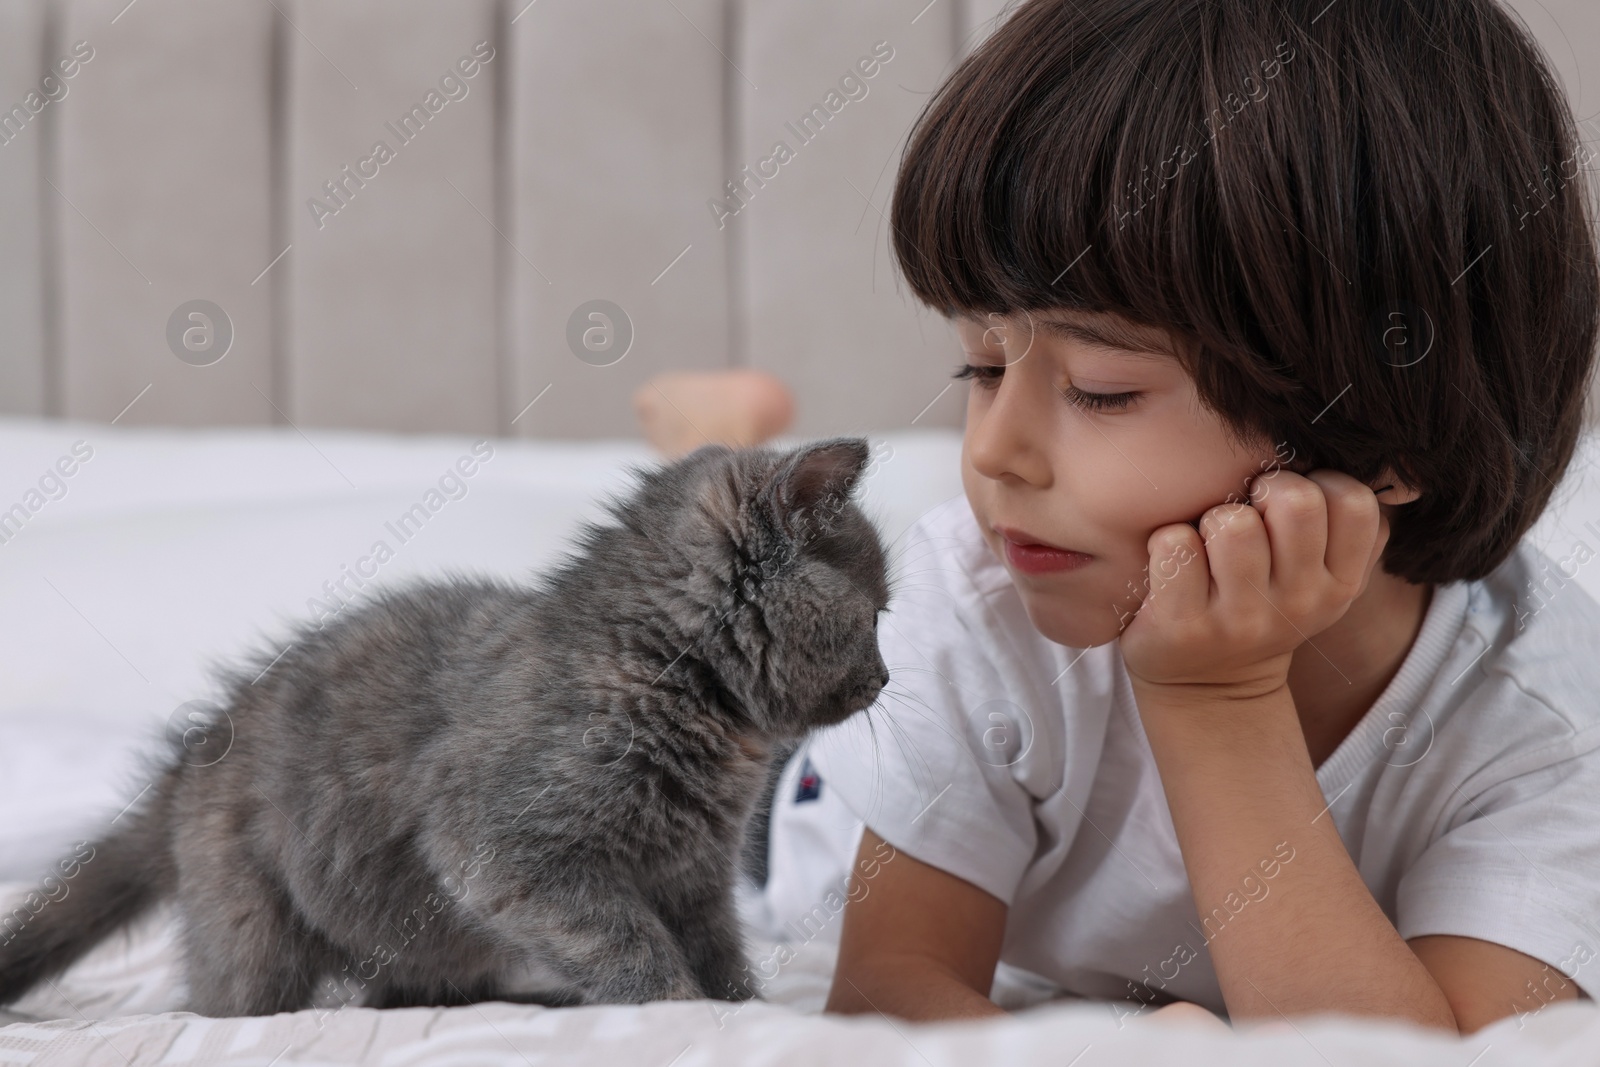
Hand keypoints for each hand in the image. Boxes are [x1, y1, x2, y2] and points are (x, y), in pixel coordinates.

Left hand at [1119, 469, 1387, 697]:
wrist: (1207, 686)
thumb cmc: (1261, 604)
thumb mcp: (1317, 578)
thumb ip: (1340, 525)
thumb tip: (1382, 461)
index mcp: (1341, 583)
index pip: (1354, 501)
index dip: (1318, 482)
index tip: (1289, 505)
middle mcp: (1300, 603)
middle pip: (1295, 501)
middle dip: (1263, 490)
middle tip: (1244, 514)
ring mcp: (1242, 618)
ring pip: (1232, 522)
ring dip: (1210, 518)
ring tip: (1207, 544)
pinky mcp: (1185, 626)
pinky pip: (1175, 544)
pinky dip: (1166, 542)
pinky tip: (1173, 565)